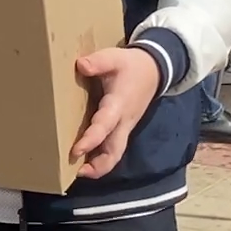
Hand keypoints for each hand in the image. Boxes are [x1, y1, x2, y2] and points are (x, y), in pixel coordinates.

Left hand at [71, 46, 162, 178]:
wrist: (155, 70)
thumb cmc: (131, 65)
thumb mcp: (114, 57)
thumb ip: (98, 62)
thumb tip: (81, 65)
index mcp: (119, 105)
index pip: (105, 126)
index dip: (91, 139)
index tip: (75, 151)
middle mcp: (124, 121)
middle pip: (114, 151)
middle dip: (98, 165)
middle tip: (76, 172)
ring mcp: (125, 127)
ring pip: (115, 153)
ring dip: (99, 165)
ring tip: (78, 172)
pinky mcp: (124, 128)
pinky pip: (114, 147)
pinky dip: (101, 157)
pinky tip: (84, 160)